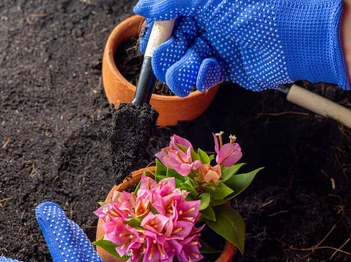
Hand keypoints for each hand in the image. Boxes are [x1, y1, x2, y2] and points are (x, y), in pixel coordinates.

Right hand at [134, 0, 350, 96]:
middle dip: (166, 54)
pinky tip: (211, 71)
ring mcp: (217, 45)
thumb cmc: (259, 7)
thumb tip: (141, 7)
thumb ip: (171, 1)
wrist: (297, 35)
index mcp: (203, 3)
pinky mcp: (226, 68)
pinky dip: (202, 77)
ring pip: (183, 64)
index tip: (150, 42)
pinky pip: (202, 77)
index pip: (168, 16)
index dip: (156, 31)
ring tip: (189, 71)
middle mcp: (208, 22)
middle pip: (171, 43)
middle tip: (165, 60)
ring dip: (181, 70)